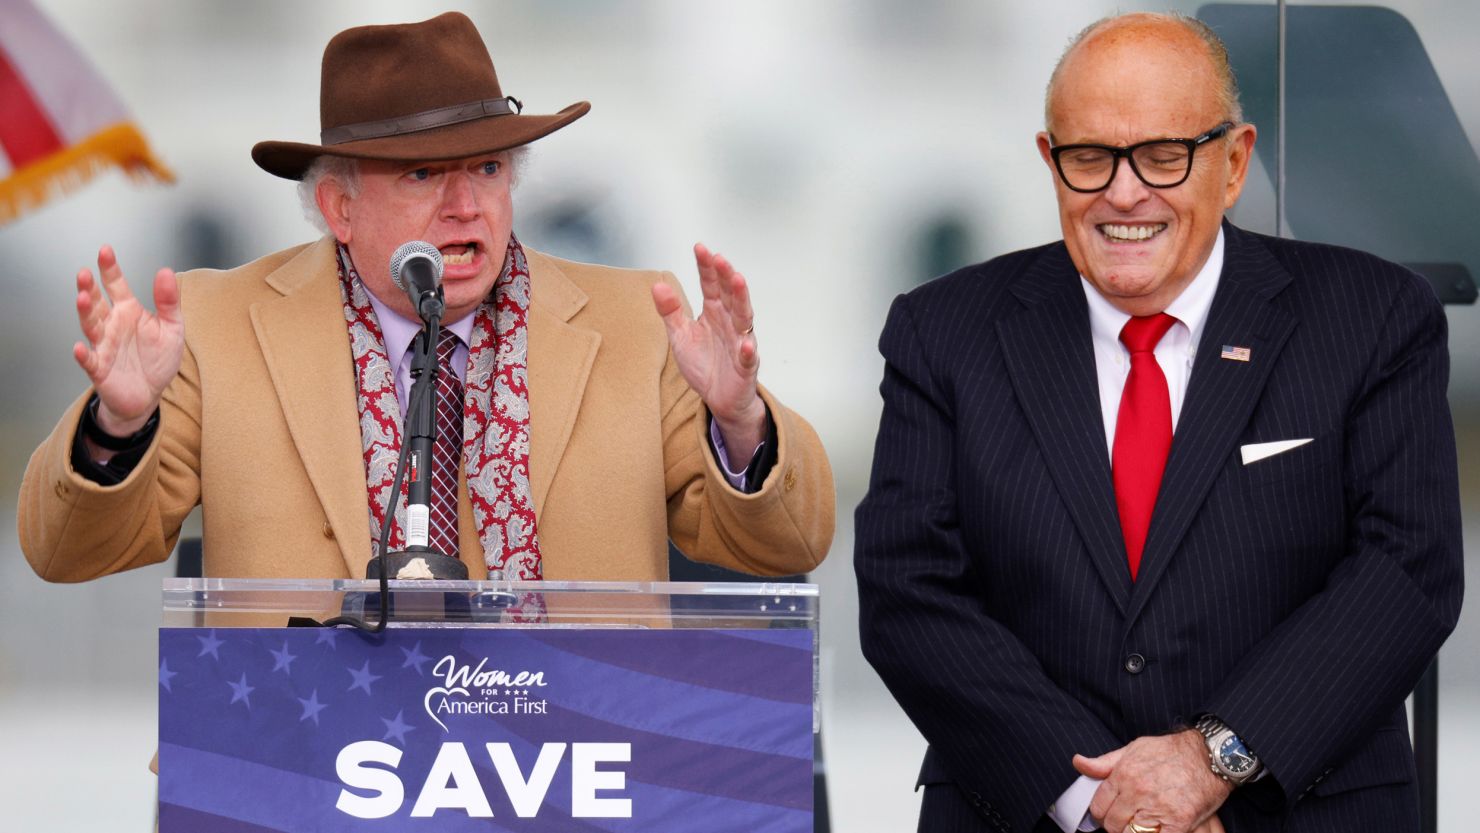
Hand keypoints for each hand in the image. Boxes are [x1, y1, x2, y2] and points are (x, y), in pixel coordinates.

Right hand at [73, 245, 183, 435]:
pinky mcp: (99, 370)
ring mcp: (103, 346)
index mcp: (128, 311)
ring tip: (83, 297)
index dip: (110, 269)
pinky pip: (89, 361)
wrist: (149, 394)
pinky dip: (83, 355)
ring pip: (90, 326)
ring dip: (85, 312)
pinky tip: (79, 348)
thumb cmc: (158, 358)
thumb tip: (166, 271)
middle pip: (97, 303)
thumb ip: (168, 302)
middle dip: (89, 287)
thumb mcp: (172, 328)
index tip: (106, 250)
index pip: (116, 285)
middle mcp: (111, 325)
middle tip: (85, 272)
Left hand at [651, 243, 765, 452]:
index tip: (700, 248)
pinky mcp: (746, 367)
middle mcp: (730, 323)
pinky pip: (748, 358)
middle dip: (725, 276)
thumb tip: (657, 285)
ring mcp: (740, 343)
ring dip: (742, 299)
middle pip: (729, 295)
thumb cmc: (703, 364)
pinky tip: (746, 343)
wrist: (718, 398)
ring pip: (743, 318)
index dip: (706, 268)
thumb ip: (670, 311)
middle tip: (719, 258)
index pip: (711, 285)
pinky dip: (748, 351)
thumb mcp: (680, 336)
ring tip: (738, 281)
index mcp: (714, 313)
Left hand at [1074, 729, 1231, 832]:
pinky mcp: (1178, 822)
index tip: (1108, 814)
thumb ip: (1105, 762)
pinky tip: (1155, 829)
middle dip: (1116, 825)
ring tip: (1140, 826)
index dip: (1101, 813)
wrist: (1208, 755)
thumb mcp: (1134, 748)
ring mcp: (1157, 808)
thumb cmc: (1171, 751)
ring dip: (1132, 832)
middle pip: (1112, 824)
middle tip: (1126, 821)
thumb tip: (1078, 763)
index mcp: (1124, 774)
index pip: (1098, 806)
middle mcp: (1137, 792)